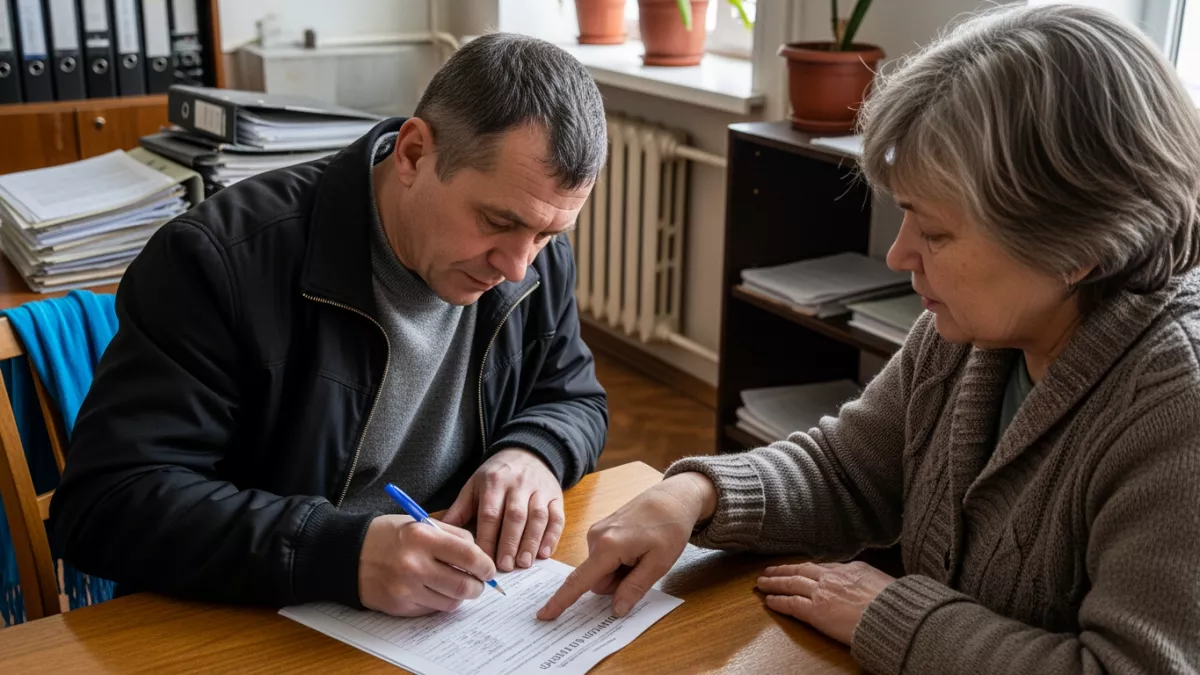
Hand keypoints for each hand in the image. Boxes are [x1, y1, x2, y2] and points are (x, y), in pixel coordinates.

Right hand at [358, 514, 495, 616]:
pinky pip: (433, 609)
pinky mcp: (401, 606)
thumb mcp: (419, 523)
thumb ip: (451, 535)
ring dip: (460, 595)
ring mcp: (407, 588)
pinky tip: (434, 590)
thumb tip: (479, 554)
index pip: (469, 554)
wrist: (348, 555)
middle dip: (478, 586)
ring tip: (456, 585)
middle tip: (478, 582)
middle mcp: (415, 564)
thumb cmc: (388, 535)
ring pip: (452, 601)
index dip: (485, 564)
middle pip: (464, 585)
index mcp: (422, 537)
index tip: (488, 568)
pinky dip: (440, 601)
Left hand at [443, 448, 563, 571]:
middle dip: (509, 543)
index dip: (487, 538)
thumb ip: (459, 510)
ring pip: (537, 517)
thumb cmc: (496, 475)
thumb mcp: (474, 486)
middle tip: (504, 566)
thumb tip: (439, 535)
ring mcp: (539, 490)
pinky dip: (552, 536)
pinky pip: (557, 517)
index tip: (482, 560)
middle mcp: (518, 484)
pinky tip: (544, 553)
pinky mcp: (556, 496)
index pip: (490, 513)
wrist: (527, 452)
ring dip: (531, 542)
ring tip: (523, 563)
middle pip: (515, 516)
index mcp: (494, 482)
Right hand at [537, 472, 716, 620]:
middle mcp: (595, 538)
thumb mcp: (659, 564)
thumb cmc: (669, 528)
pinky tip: (636, 549)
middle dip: (616, 584)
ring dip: (619, 572)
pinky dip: (618, 561)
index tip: (544, 614)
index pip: (580, 580)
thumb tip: (616, 610)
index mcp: (607, 547)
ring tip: (641, 555)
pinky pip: (603, 559)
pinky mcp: (600, 530)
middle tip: (643, 567)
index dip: (562, 600)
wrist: (671, 499)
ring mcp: (596, 532)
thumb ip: (634, 588)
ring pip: (601, 571)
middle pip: (596, 581)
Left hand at [756, 561, 895, 644]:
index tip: (799, 569)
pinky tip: (769, 600)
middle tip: (769, 570)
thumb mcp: (884, 582)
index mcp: (852, 568)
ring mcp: (822, 593)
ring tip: (762, 582)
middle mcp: (833, 577)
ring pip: (791, 583)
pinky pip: (791, 604)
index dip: (807, 568)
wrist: (894, 616)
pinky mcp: (816, 611)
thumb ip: (868, 581)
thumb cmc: (896, 604)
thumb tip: (866, 584)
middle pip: (802, 570)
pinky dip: (778, 601)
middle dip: (784, 570)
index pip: (823, 567)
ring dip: (774, 582)